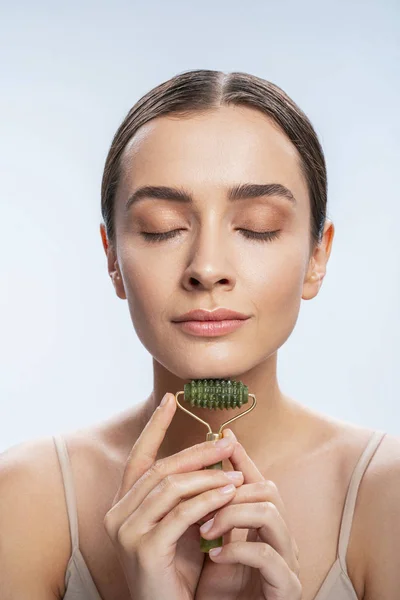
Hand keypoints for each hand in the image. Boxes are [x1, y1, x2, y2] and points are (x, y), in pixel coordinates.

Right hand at [103, 393, 242, 599]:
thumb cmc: (178, 570)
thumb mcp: (182, 523)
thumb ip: (188, 493)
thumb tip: (214, 455)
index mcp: (124, 506)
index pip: (139, 457)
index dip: (154, 426)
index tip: (171, 400)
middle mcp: (118, 515)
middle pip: (160, 469)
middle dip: (196, 453)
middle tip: (226, 443)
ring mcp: (127, 532)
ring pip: (171, 487)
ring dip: (207, 476)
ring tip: (235, 471)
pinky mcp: (145, 549)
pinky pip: (182, 513)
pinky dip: (208, 499)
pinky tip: (229, 492)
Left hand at [194, 429, 300, 599]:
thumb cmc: (222, 589)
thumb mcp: (214, 542)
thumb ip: (212, 508)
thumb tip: (197, 468)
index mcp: (265, 524)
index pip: (258, 478)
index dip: (242, 455)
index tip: (222, 436)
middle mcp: (281, 537)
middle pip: (268, 489)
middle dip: (230, 489)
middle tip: (199, 499)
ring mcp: (286, 561)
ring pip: (271, 514)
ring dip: (232, 516)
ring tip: (203, 531)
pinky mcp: (286, 587)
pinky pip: (267, 556)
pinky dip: (238, 551)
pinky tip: (213, 557)